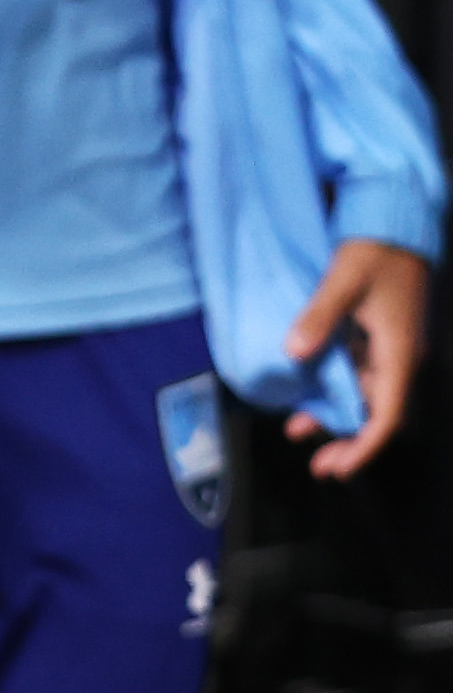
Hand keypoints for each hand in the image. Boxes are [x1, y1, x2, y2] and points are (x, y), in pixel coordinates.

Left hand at [291, 240, 428, 478]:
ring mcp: (387, 347)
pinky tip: (308, 395)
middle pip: (377, 412)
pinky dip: (335, 390)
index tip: (340, 468)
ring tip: (300, 432)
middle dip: (349, 441)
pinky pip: (357, 374)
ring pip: (364, 395)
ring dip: (337, 416)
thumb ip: (319, 317)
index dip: (364, 446)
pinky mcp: (375, 335)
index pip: (387, 415)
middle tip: (319, 466)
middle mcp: (398, 357)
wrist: (393, 224)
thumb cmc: (373, 252)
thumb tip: (293, 353)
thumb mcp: (343, 280)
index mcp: (399, 353)